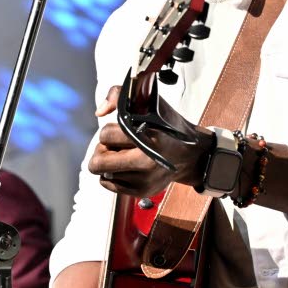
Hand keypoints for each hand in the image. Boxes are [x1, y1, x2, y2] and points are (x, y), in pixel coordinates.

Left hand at [88, 85, 211, 199]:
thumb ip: (120, 95)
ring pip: (101, 173)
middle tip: (114, 146)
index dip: (109, 131)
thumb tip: (100, 112)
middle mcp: (146, 162)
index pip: (105, 135)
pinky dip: (112, 174)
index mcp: (148, 137)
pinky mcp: (141, 192)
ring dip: (108, 163)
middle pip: (97, 163)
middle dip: (101, 151)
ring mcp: (143, 180)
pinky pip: (108, 184)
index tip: (121, 131)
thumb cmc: (168, 127)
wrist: (191, 154)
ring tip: (124, 155)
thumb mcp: (149, 103)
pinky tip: (126, 166)